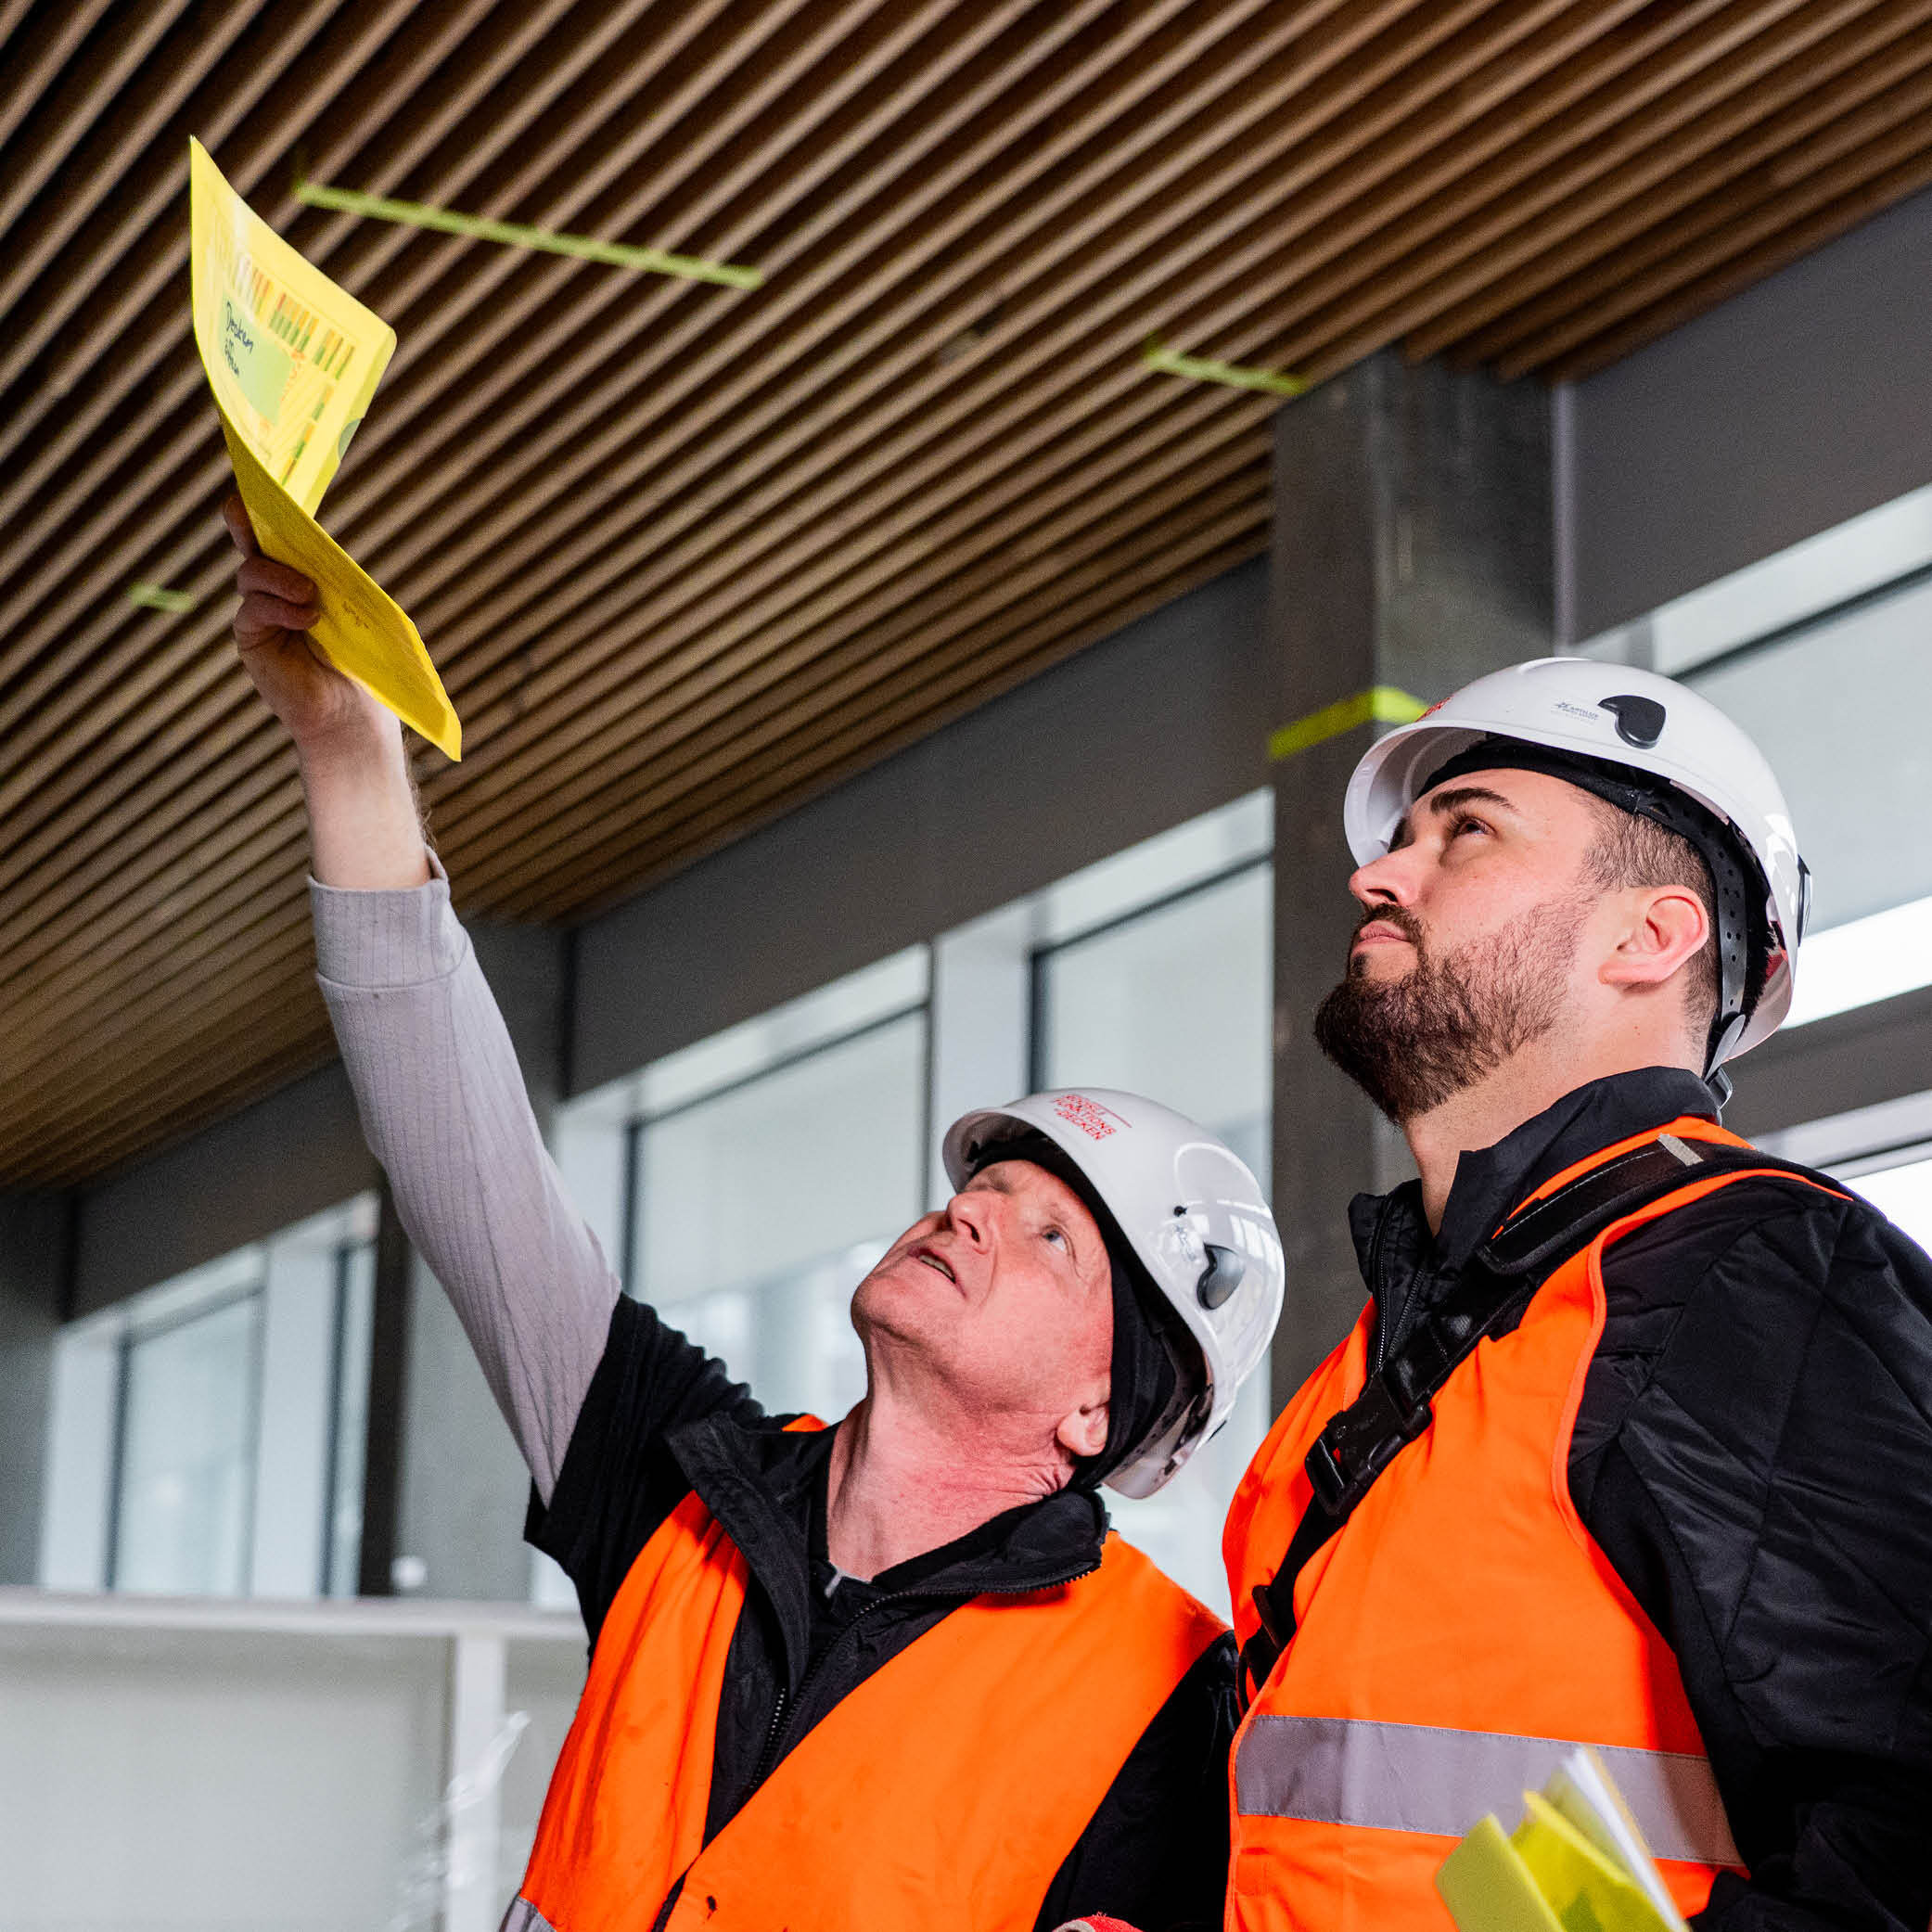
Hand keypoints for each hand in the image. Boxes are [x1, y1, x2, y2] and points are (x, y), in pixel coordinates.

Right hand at [224, 493, 388, 753]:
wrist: (352, 712)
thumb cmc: (361, 661)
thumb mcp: (353, 611)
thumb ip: (333, 579)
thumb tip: (318, 553)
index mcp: (303, 573)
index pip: (281, 533)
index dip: (269, 507)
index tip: (262, 484)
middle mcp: (275, 586)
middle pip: (251, 540)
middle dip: (244, 518)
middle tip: (243, 504)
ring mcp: (259, 609)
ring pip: (252, 572)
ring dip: (280, 577)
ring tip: (310, 595)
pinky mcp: (250, 635)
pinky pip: (253, 607)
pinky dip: (278, 607)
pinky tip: (305, 616)